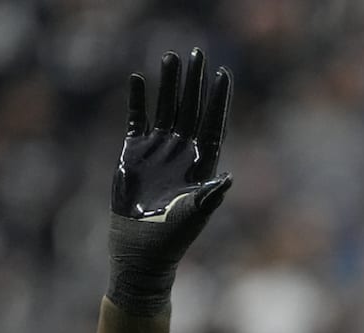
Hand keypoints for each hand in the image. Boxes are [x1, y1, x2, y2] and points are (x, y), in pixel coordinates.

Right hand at [106, 48, 232, 316]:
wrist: (140, 249)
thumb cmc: (171, 237)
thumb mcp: (193, 216)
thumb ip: (209, 197)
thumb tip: (229, 178)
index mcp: (202, 164)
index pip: (213, 124)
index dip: (218, 100)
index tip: (223, 74)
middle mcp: (182, 152)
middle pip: (191, 109)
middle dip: (195, 82)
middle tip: (198, 53)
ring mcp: (158, 151)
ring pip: (166, 109)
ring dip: (169, 85)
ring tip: (171, 58)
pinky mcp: (134, 153)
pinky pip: (136, 120)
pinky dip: (137, 100)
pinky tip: (137, 79)